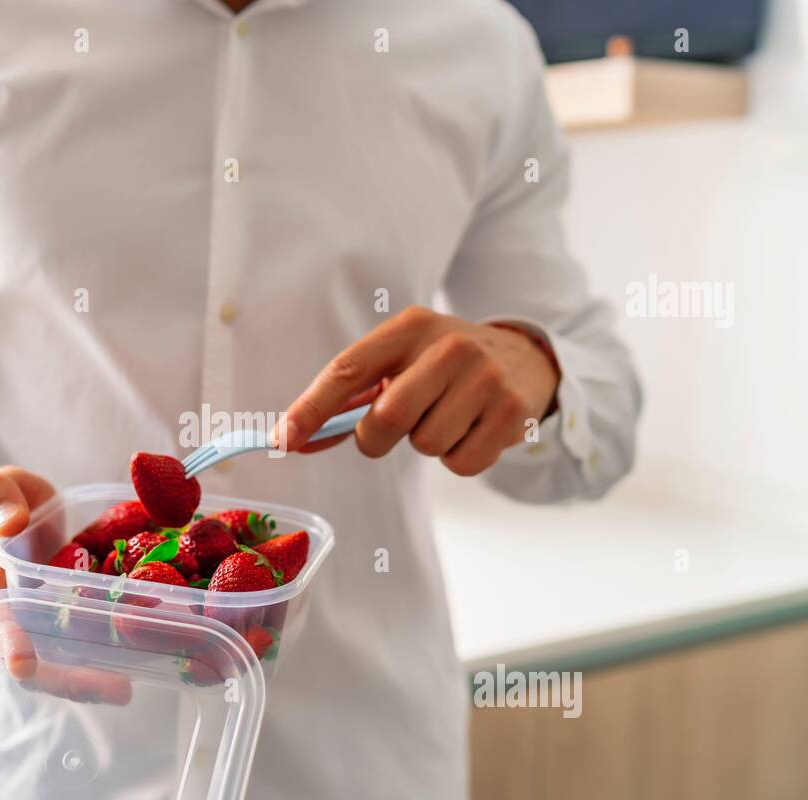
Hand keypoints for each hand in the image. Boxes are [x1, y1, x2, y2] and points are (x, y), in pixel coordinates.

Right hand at [0, 466, 130, 704]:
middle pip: (30, 662)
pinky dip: (112, 660)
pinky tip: (148, 661)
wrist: (21, 519)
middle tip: (112, 688)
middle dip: (66, 681)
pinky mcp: (66, 632)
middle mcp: (7, 621)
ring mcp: (37, 631)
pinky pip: (84, 652)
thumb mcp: (0, 488)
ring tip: (126, 690)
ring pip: (59, 667)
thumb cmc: (7, 505)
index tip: (21, 664)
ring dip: (92, 683)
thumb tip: (11, 523)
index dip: (5, 641)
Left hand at [274, 307, 559, 475]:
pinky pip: (461, 463)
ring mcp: (485, 378)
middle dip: (376, 438)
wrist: (524, 357)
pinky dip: (459, 458)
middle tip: (390, 430)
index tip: (283, 439)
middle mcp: (449, 347)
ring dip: (426, 444)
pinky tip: (472, 430)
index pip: (348, 369)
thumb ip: (348, 402)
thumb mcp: (400, 364)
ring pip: (425, 445)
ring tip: (446, 417)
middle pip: (386, 418)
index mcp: (410, 328)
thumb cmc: (443, 367)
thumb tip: (292, 439)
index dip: (311, 408)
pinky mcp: (512, 411)